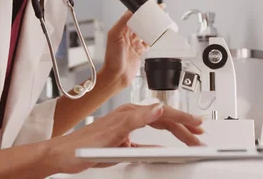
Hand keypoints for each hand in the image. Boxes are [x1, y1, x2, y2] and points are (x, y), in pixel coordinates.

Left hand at [44, 103, 204, 174]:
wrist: (63, 155)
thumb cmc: (81, 145)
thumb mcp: (112, 133)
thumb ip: (136, 119)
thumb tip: (157, 108)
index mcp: (129, 113)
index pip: (163, 112)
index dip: (182, 117)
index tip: (197, 123)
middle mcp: (129, 118)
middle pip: (164, 120)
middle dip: (184, 126)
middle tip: (199, 135)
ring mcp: (126, 129)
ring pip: (158, 129)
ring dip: (175, 134)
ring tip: (190, 139)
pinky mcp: (122, 141)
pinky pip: (147, 142)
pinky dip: (160, 145)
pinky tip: (166, 150)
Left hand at [102, 4, 165, 87]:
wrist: (116, 76)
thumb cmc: (112, 59)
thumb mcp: (115, 36)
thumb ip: (122, 23)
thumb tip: (131, 11)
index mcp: (120, 29)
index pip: (133, 15)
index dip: (142, 9)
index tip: (150, 5)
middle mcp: (127, 35)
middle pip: (141, 22)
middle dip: (150, 17)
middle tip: (160, 12)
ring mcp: (134, 43)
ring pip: (146, 31)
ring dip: (153, 27)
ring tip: (162, 22)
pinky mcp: (139, 51)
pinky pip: (149, 42)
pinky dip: (155, 39)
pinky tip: (159, 36)